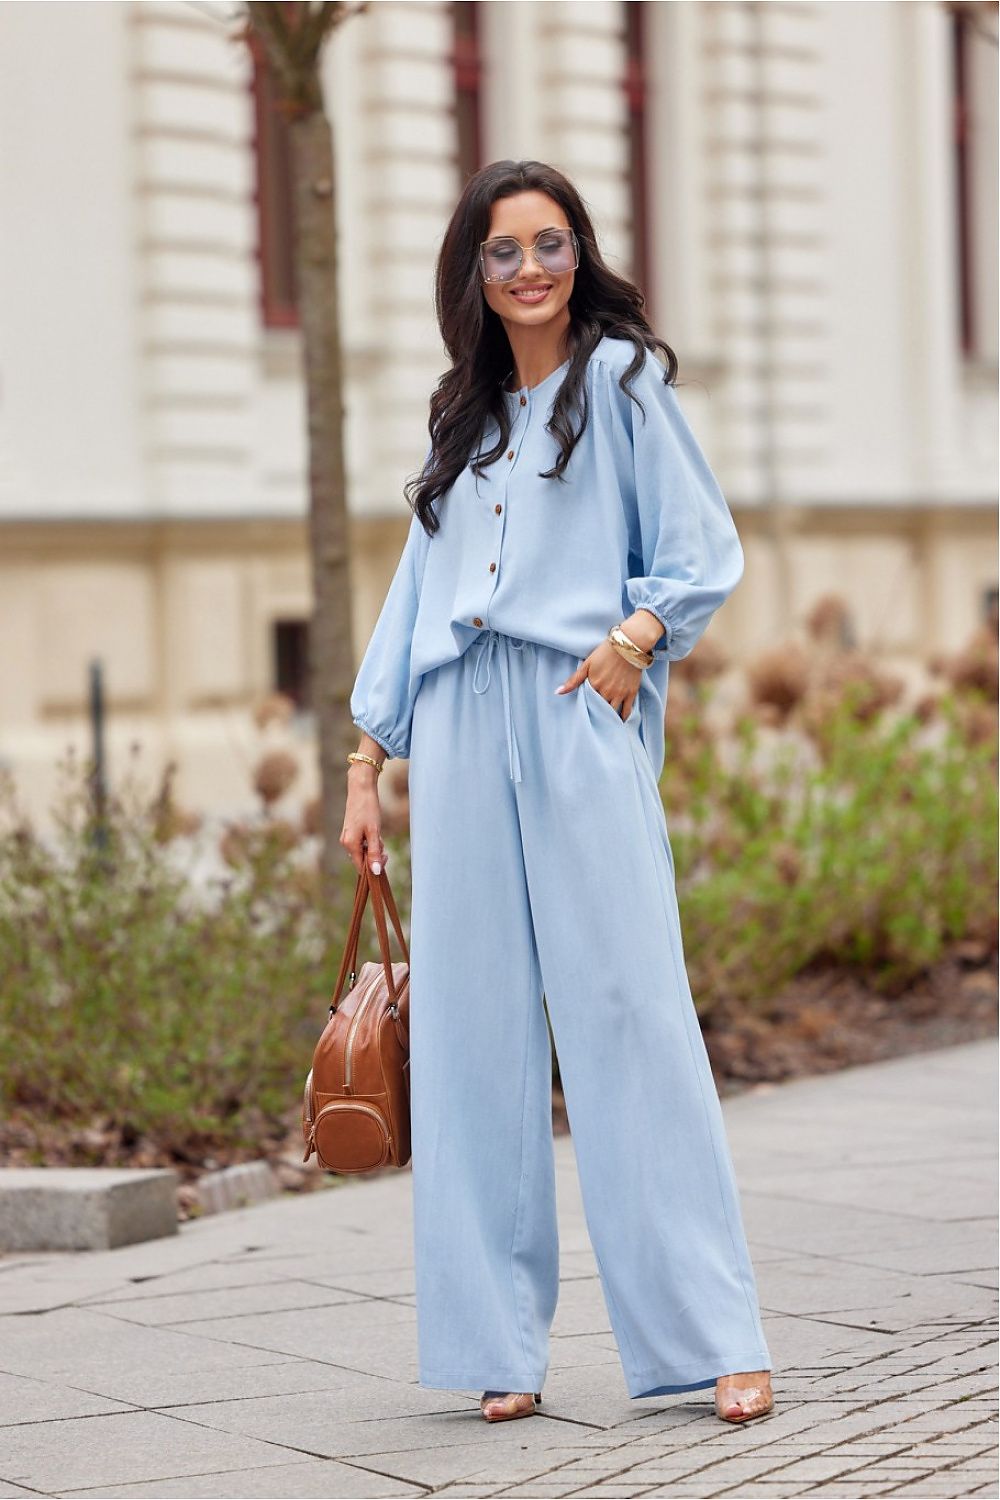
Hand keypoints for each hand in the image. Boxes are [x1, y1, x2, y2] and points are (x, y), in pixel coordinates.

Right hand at [341, 758, 387, 876]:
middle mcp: (346, 842)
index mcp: (350, 844)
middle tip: (382, 841)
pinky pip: (361, 842)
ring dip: (373, 846)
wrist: (361, 789)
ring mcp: (347, 836)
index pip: (361, 867)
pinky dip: (369, 840)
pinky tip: (374, 830)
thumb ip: (374, 853)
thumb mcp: (374, 832)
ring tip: (378, 833)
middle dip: (375, 854)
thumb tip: (376, 872)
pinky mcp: (350, 831)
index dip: (374, 866)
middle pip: (362, 858)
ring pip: (363, 850)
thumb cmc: (368, 809)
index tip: (386, 855)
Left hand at [555, 640, 642, 720]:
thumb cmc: (606, 653)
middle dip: (596, 715)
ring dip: (608, 719)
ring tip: (604, 724)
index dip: (585, 708)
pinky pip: (627, 711)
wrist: (628, 645)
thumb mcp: (587, 664)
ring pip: (612, 712)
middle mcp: (606, 692)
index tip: (583, 713)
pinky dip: (623, 718)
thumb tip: (558, 692)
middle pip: (599, 710)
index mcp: (594, 685)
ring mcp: (619, 694)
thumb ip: (573, 680)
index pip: (587, 703)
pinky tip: (619, 722)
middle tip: (594, 720)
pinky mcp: (631, 693)